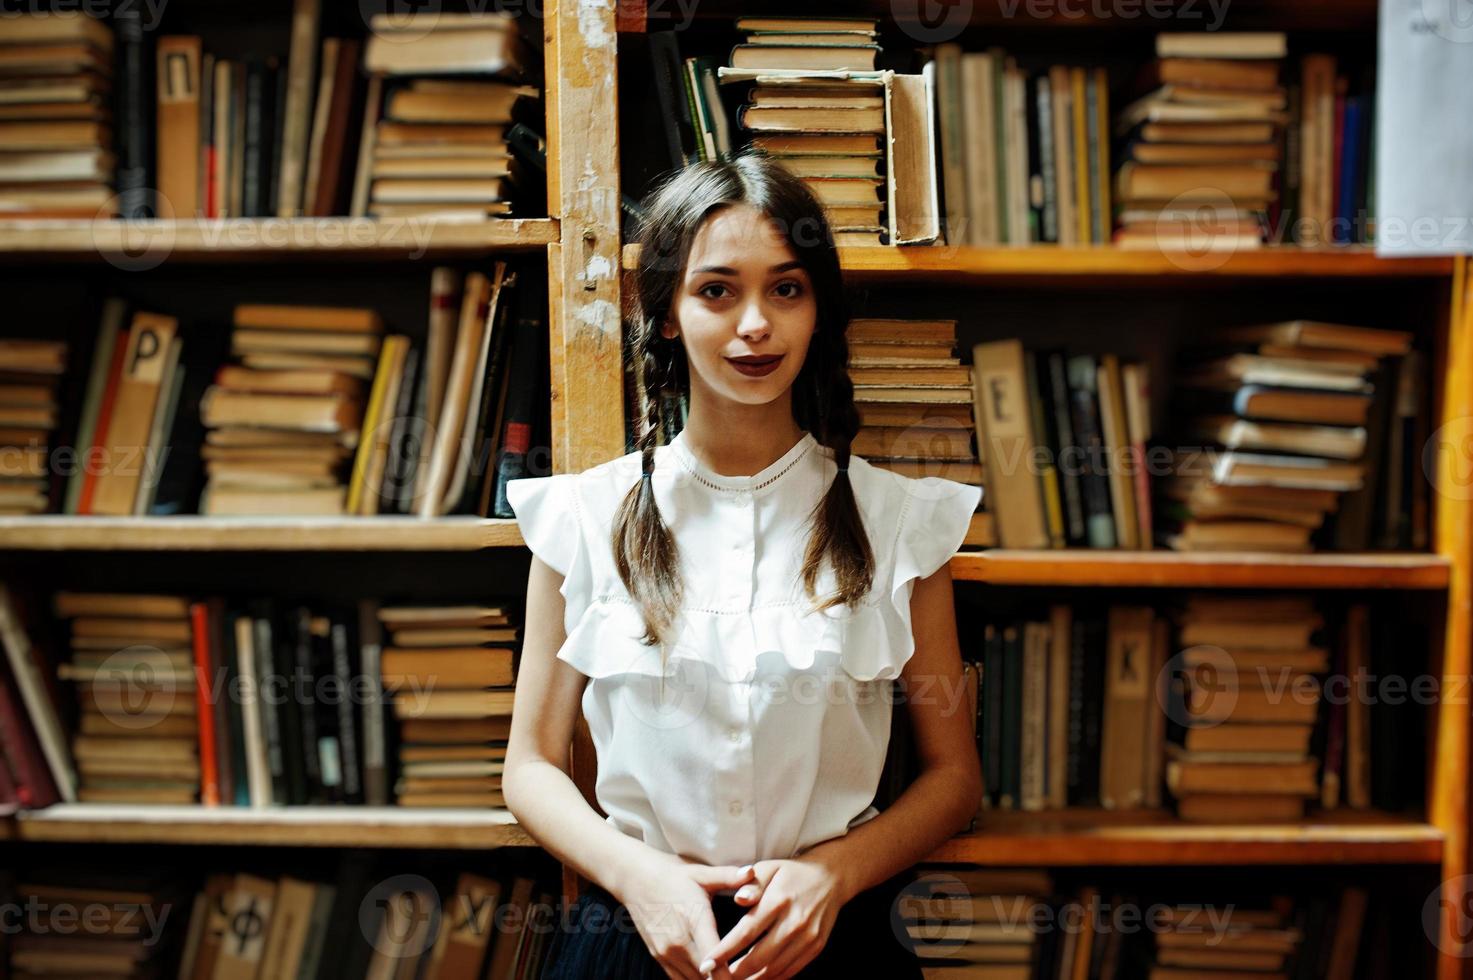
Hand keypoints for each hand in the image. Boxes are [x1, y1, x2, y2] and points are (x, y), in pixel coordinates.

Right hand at [616, 851, 756, 979]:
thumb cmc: (674, 875)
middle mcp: (677, 942)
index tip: (748, 975)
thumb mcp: (702, 873)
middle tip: (748, 977)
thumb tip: (751, 872)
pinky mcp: (659, 959)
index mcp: (693, 919)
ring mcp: (666, 953)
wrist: (635, 879)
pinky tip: (713, 977)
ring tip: (734, 977)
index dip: (730, 974)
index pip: (713, 957)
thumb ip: (728, 876)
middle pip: (706, 977)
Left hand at [697, 857, 851, 979]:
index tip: (707, 963)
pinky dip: (772, 978)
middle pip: (759, 957)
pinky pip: (790, 971)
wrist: (831, 878)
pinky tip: (756, 978)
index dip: (724, 951)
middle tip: (715, 977)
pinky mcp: (815, 947)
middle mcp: (794, 922)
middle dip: (735, 972)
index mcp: (778, 900)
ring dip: (752, 979)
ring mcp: (807, 938)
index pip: (746, 932)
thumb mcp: (769, 868)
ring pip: (774, 969)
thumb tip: (738, 899)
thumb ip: (752, 884)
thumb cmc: (791, 873)